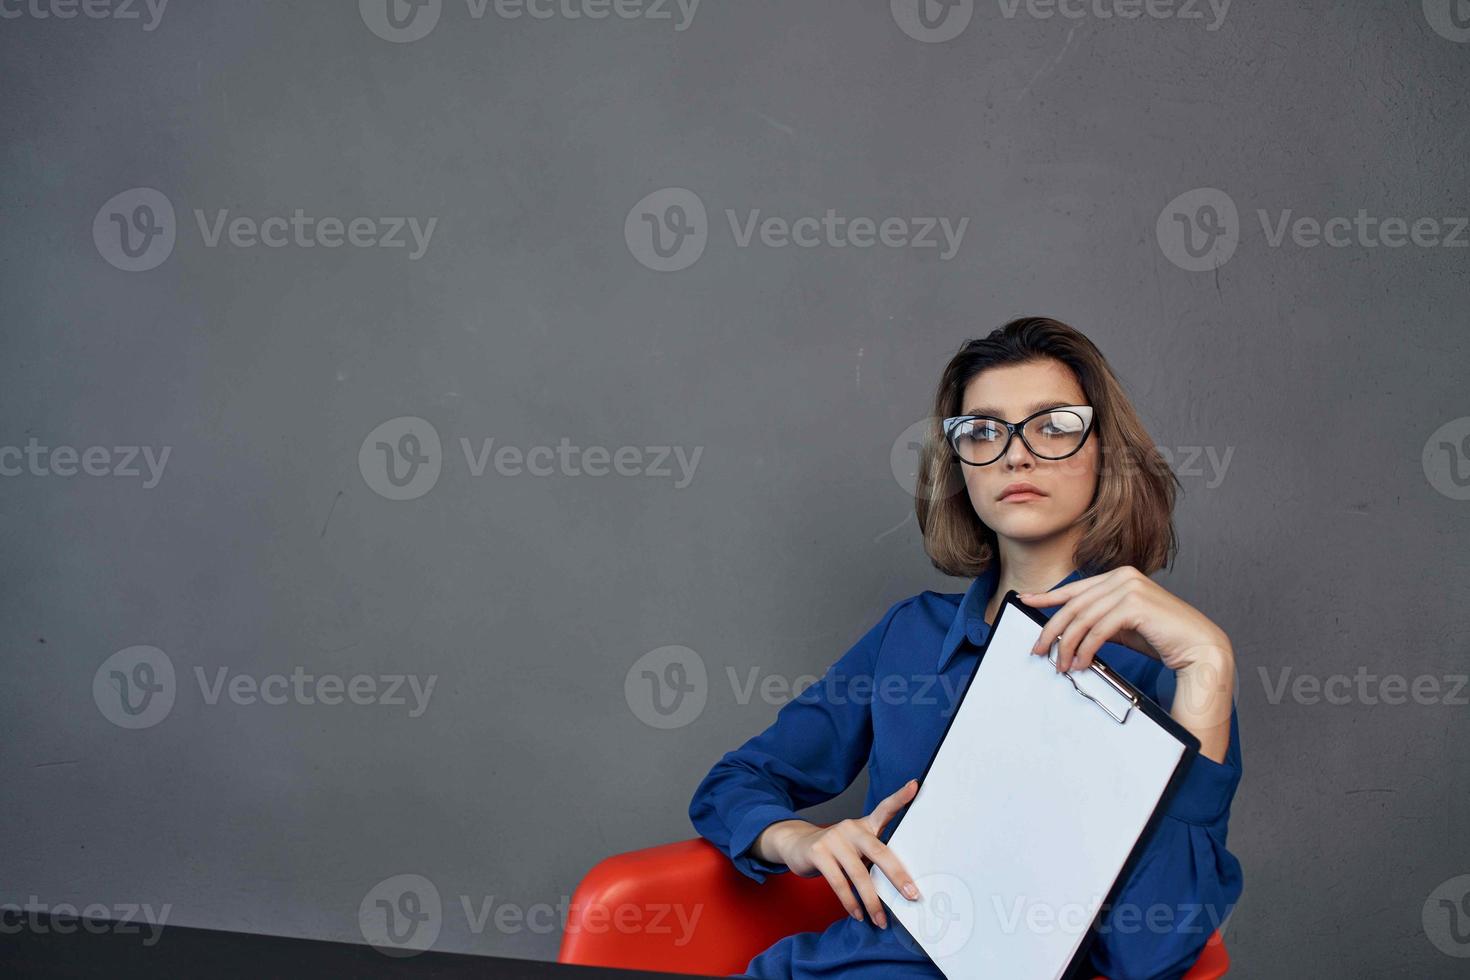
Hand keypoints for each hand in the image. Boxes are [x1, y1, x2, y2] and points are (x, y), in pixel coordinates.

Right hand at [761, 778, 922, 928]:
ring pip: (858, 873)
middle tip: (912, 895)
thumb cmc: (836, 851)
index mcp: (864, 825)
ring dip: (872, 901)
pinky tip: (858, 914)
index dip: (900, 797)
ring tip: (881, 920)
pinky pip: (838, 882)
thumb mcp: (855, 846)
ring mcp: (834, 839)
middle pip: (879, 851)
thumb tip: (899, 888)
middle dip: (897, 876)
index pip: (885, 809)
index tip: (916, 785)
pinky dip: (850, 902)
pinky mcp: (818, 852)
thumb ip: (873, 857)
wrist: (797, 845)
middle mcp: (851, 828)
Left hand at [1018, 566, 1235, 760]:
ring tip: (1062, 665)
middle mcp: (1122, 577)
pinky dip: (1086, 649)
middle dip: (1052, 630)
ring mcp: (1129, 588)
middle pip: (1073, 605)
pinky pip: (1098, 629)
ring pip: (1083, 618)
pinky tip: (1082, 663)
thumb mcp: (1123, 626)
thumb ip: (1099, 621)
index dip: (1047, 596)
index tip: (1025, 601)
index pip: (1075, 588)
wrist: (1198, 647)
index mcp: (1118, 577)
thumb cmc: (1161, 637)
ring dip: (1068, 645)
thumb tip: (1068, 632)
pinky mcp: (1136, 604)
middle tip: (1039, 650)